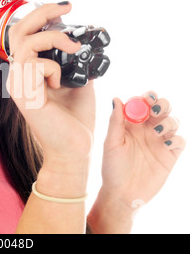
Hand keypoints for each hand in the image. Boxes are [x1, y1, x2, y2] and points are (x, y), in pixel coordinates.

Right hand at [6, 3, 94, 170]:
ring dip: (54, 39)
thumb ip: (72, 62)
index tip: (65, 8)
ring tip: (73, 48)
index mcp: (28, 72)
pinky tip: (59, 85)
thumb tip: (79, 43)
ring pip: (25, 43)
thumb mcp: (77, 82)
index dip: (40, 16)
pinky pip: (36, 64)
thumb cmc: (75, 120)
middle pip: (17, 31)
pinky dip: (54, 68)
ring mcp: (17, 85)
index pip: (23, 35)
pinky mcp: (23, 93)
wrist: (74, 149)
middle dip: (41, 12)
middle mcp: (17, 76)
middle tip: (66, 6)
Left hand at [101, 91, 185, 206]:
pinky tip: (167, 143)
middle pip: (161, 108)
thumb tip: (116, 98)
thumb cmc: (112, 168)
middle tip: (155, 110)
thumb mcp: (111, 144)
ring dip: (168, 121)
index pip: (142, 104)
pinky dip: (177, 138)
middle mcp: (146, 130)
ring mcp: (159, 141)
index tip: (145, 98)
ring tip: (158, 131)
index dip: (146, 97)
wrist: (122, 194)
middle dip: (162, 104)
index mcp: (131, 124)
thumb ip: (115, 122)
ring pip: (172, 122)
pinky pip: (180, 141)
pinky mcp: (169, 155)